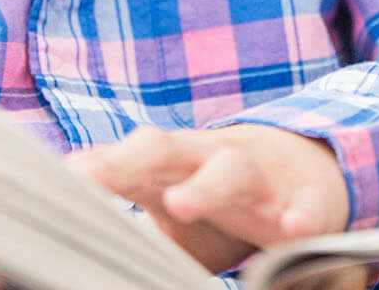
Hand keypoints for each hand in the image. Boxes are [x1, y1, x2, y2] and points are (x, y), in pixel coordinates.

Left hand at [69, 123, 350, 270]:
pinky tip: (291, 229)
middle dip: (132, 160)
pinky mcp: (309, 198)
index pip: (134, 157)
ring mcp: (264, 177)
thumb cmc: (226, 193)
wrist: (313, 167)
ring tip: (179, 204)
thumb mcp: (177, 195)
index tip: (66, 176)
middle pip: (170, 149)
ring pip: (233, 170)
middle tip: (95, 177)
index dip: (102, 165)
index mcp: (180, 163)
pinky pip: (307, 205)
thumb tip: (72, 227)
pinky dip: (301, 216)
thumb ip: (132, 205)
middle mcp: (215, 160)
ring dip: (206, 185)